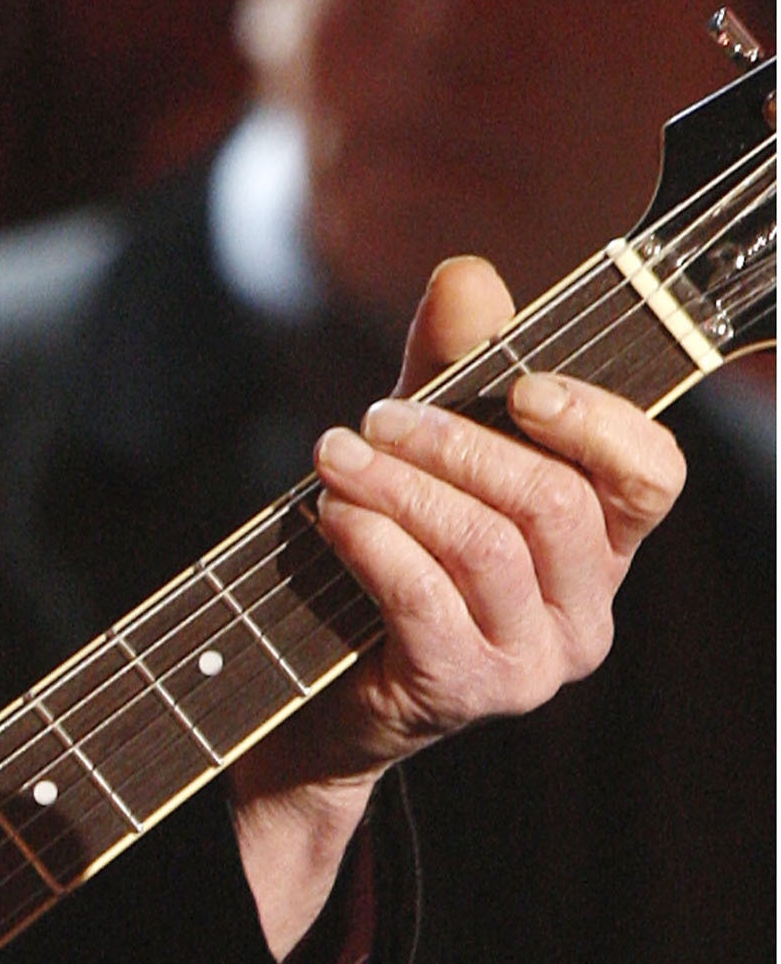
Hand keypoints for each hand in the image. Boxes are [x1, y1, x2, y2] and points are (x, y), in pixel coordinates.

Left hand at [226, 255, 688, 957]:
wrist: (313, 686)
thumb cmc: (383, 550)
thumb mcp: (419, 451)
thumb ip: (448, 367)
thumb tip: (468, 273)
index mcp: (599, 540)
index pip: (651, 472)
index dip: (598, 420)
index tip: (524, 383)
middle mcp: (586, 606)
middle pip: (551, 500)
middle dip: (454, 442)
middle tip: (372, 419)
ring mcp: (533, 659)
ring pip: (486, 545)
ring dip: (398, 484)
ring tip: (332, 455)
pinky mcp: (464, 690)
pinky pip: (427, 599)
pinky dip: (371, 542)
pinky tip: (329, 515)